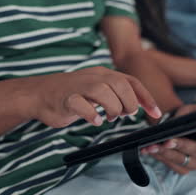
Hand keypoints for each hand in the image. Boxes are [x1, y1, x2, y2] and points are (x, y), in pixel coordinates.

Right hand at [29, 67, 161, 127]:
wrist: (39, 94)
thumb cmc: (71, 94)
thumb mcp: (97, 91)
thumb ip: (115, 95)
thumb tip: (135, 106)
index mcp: (103, 74)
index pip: (131, 81)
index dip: (146, 98)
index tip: (156, 114)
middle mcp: (93, 76)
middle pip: (119, 84)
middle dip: (128, 102)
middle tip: (124, 115)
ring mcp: (78, 86)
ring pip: (102, 91)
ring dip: (112, 108)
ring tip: (109, 118)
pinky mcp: (65, 98)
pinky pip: (81, 104)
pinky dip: (91, 114)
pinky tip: (95, 121)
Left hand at [141, 95, 195, 174]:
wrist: (176, 130)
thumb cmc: (189, 120)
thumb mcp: (195, 110)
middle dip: (181, 145)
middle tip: (168, 140)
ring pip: (181, 160)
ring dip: (165, 152)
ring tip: (152, 145)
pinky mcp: (183, 169)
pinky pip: (171, 165)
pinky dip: (159, 157)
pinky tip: (149, 150)